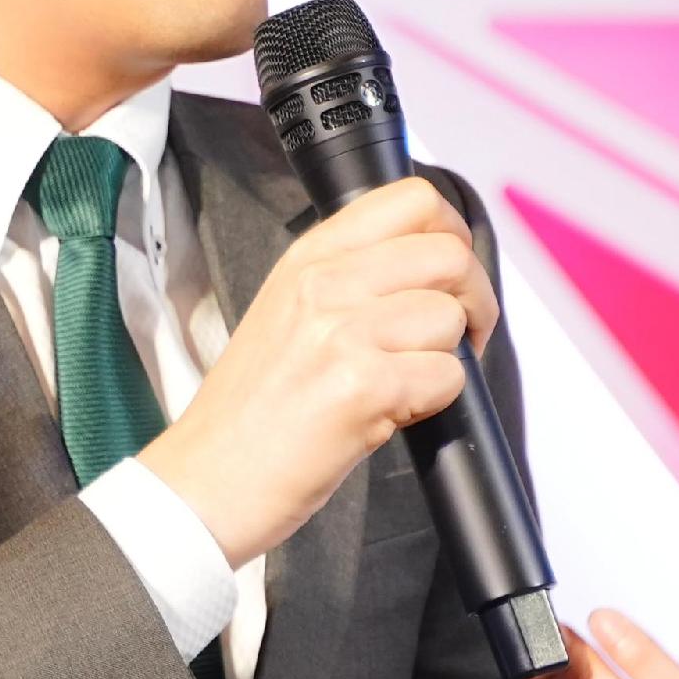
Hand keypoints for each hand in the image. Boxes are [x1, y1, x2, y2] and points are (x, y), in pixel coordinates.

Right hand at [139, 177, 497, 569]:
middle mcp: (325, 283)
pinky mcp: (361, 387)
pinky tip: (390, 413)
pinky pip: (447, 376)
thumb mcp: (287, 313)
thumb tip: (430, 271)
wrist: (207, 478)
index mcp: (310, 258)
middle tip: (452, 338)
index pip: (414, 200)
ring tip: (405, 383)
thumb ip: (352, 278)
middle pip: (449, 255)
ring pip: (451, 317)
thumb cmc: (250, 411)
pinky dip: (434, 403)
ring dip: (446, 357)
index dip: (451, 235)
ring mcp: (342, 332)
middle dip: (471, 301)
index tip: (447, 277)